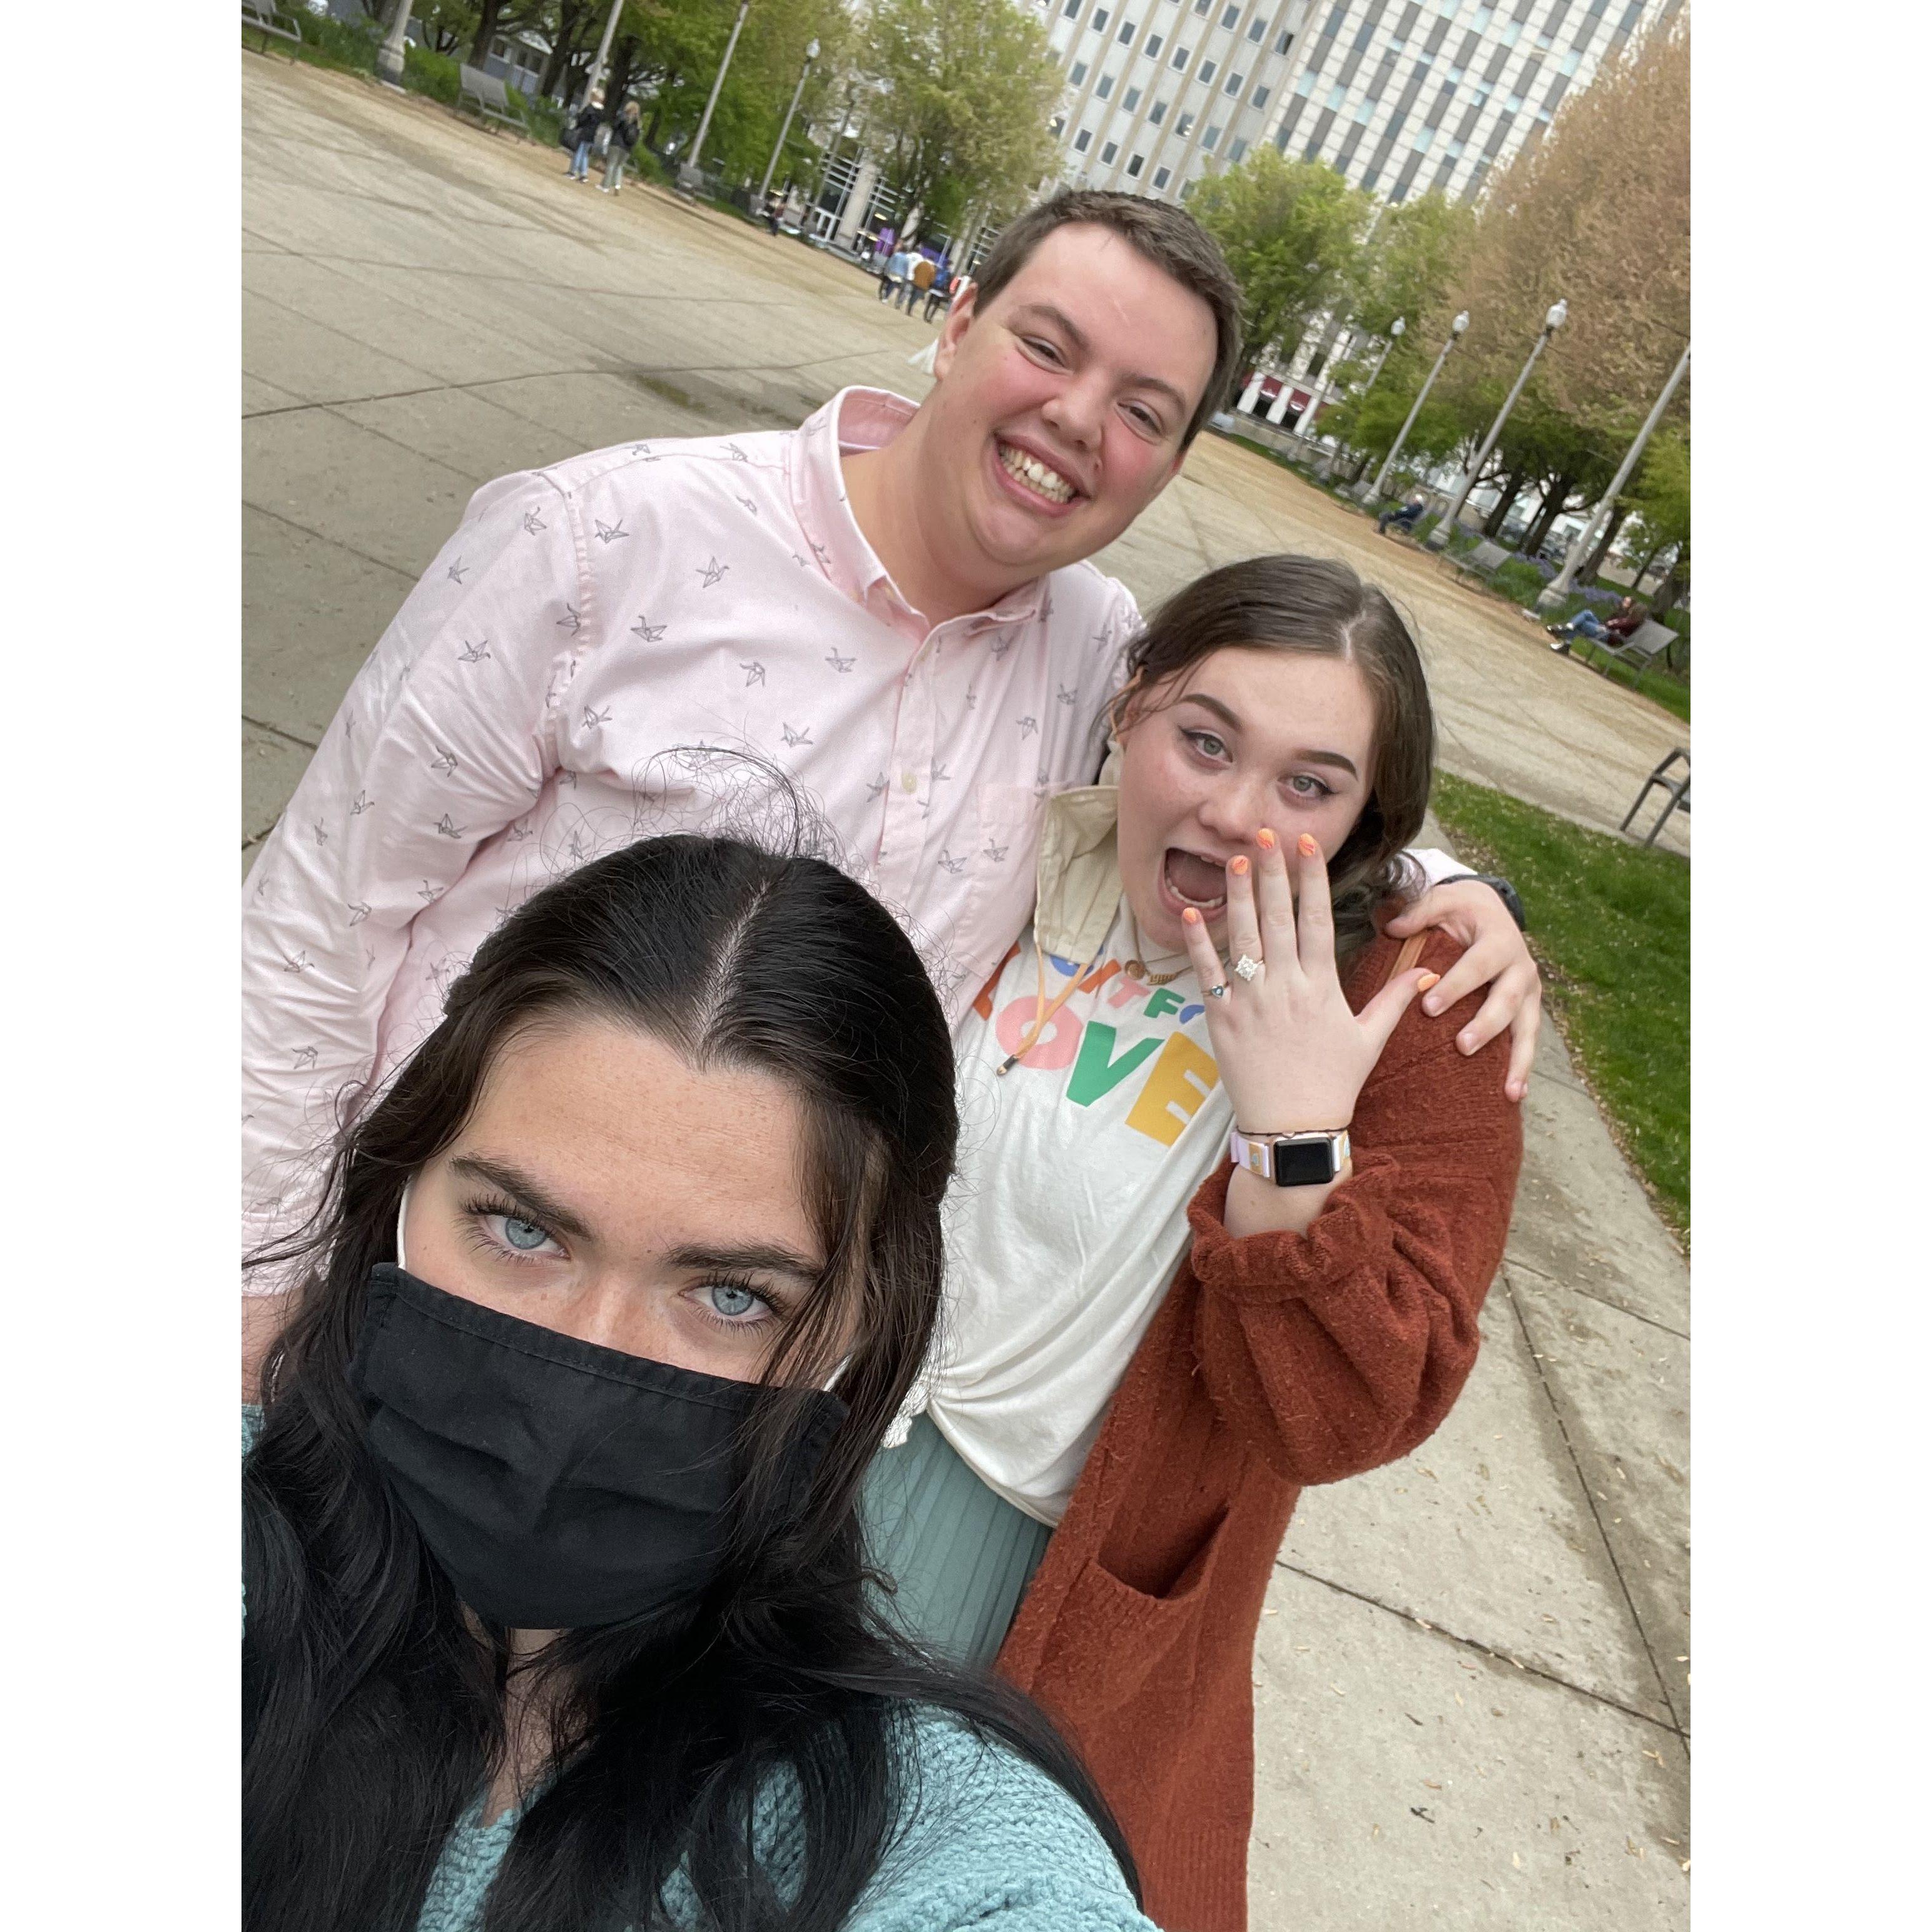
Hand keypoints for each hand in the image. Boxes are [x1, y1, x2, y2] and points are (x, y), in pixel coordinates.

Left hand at [1178, 829, 1437, 1144]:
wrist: (1293, 1129)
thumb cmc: (1333, 1084)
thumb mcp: (1369, 1040)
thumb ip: (1394, 1001)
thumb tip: (1427, 974)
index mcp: (1322, 986)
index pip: (1318, 920)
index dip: (1312, 880)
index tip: (1307, 846)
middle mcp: (1286, 986)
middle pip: (1277, 918)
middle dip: (1272, 873)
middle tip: (1266, 834)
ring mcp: (1252, 1002)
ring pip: (1242, 938)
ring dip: (1236, 896)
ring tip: (1234, 859)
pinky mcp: (1222, 1019)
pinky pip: (1206, 974)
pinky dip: (1198, 944)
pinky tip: (1190, 912)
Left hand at [1382, 878, 1540, 1101]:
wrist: (1493, 910)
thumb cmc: (1461, 910)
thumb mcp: (1443, 901)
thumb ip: (1419, 912)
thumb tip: (1392, 928)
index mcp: (1500, 939)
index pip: (1478, 965)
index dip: (1457, 985)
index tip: (1430, 1006)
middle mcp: (1521, 967)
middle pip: (1506, 1000)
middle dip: (1486, 1025)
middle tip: (1461, 1047)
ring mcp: (1529, 992)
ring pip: (1526, 1028)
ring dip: (1518, 1060)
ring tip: (1508, 1090)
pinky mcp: (1529, 1009)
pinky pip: (1528, 1041)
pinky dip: (1524, 1067)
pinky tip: (1514, 1094)